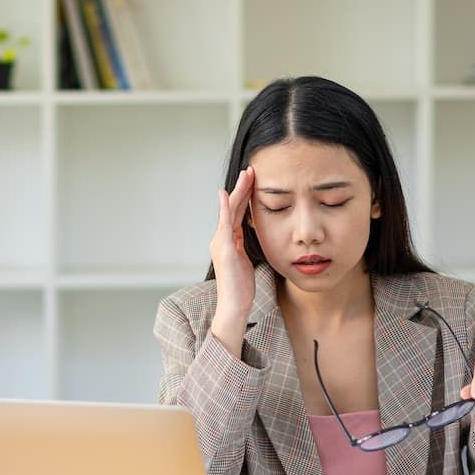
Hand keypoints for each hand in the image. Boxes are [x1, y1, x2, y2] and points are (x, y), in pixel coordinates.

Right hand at [210, 166, 255, 322]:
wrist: (233, 305)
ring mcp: (220, 242)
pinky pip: (224, 223)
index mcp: (228, 241)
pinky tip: (227, 195)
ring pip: (228, 210)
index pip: (237, 213)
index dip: (245, 196)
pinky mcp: (224, 248)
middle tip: (250, 170)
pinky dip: (225, 208)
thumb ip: (245, 247)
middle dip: (242, 188)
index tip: (253, 181)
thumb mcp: (246, 262)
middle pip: (231, 207)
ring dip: (238, 191)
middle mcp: (221, 239)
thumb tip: (252, 236)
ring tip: (247, 175)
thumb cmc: (241, 288)